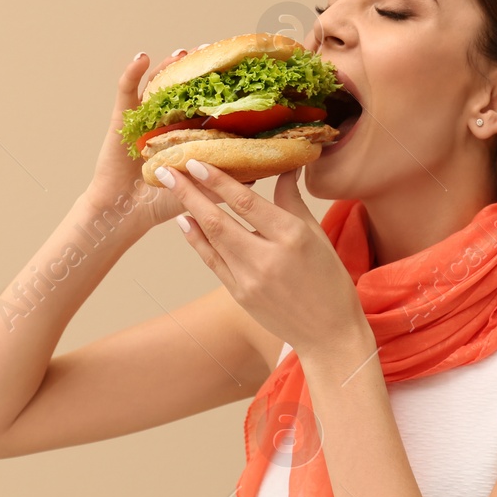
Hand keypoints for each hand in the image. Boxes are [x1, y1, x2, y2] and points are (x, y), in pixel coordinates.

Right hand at [82, 48, 233, 231]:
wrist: (123, 214)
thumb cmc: (159, 204)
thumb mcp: (198, 190)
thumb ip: (222, 179)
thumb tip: (258, 170)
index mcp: (181, 134)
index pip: (199, 103)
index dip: (213, 87)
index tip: (232, 71)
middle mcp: (162, 122)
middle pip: (179, 88)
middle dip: (194, 68)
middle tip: (209, 51)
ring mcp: (142, 118)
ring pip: (156, 84)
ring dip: (169, 66)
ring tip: (182, 53)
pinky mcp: (122, 120)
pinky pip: (126, 91)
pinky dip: (132, 72)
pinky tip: (142, 57)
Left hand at [155, 158, 374, 363]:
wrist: (329, 334)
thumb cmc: (329, 281)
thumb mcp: (318, 235)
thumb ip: (292, 201)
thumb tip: (285, 167)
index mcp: (292, 236)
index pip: (246, 202)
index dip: (217, 180)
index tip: (196, 162)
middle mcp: (267, 257)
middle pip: (218, 219)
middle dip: (189, 192)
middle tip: (166, 170)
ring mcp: (250, 279)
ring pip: (211, 239)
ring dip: (188, 211)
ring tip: (172, 189)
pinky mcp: (240, 295)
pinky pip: (212, 261)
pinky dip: (196, 240)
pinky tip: (185, 222)